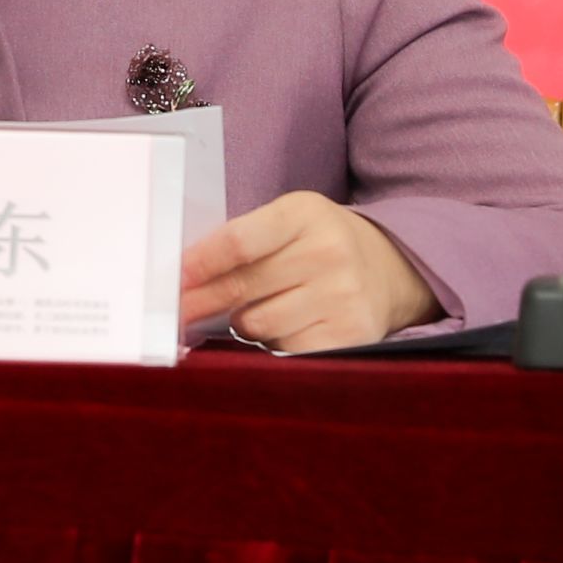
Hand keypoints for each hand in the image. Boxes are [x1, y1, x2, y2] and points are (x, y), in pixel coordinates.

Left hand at [180, 192, 438, 353]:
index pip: (239, 242)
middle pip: (242, 287)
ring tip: (258, 309)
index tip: (171, 281)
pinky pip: (286, 349)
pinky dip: (273, 343)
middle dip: (199, 302)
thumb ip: (242, 240)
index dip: (199, 264)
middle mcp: (328, 252)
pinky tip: (284, 326)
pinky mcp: (351, 334)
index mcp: (304, 213)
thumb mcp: (289, 222)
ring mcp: (343, 295)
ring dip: (244, 322)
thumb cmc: (320, 243)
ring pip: (259, 324)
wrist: (392, 268)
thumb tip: (184, 279)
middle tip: (173, 313)